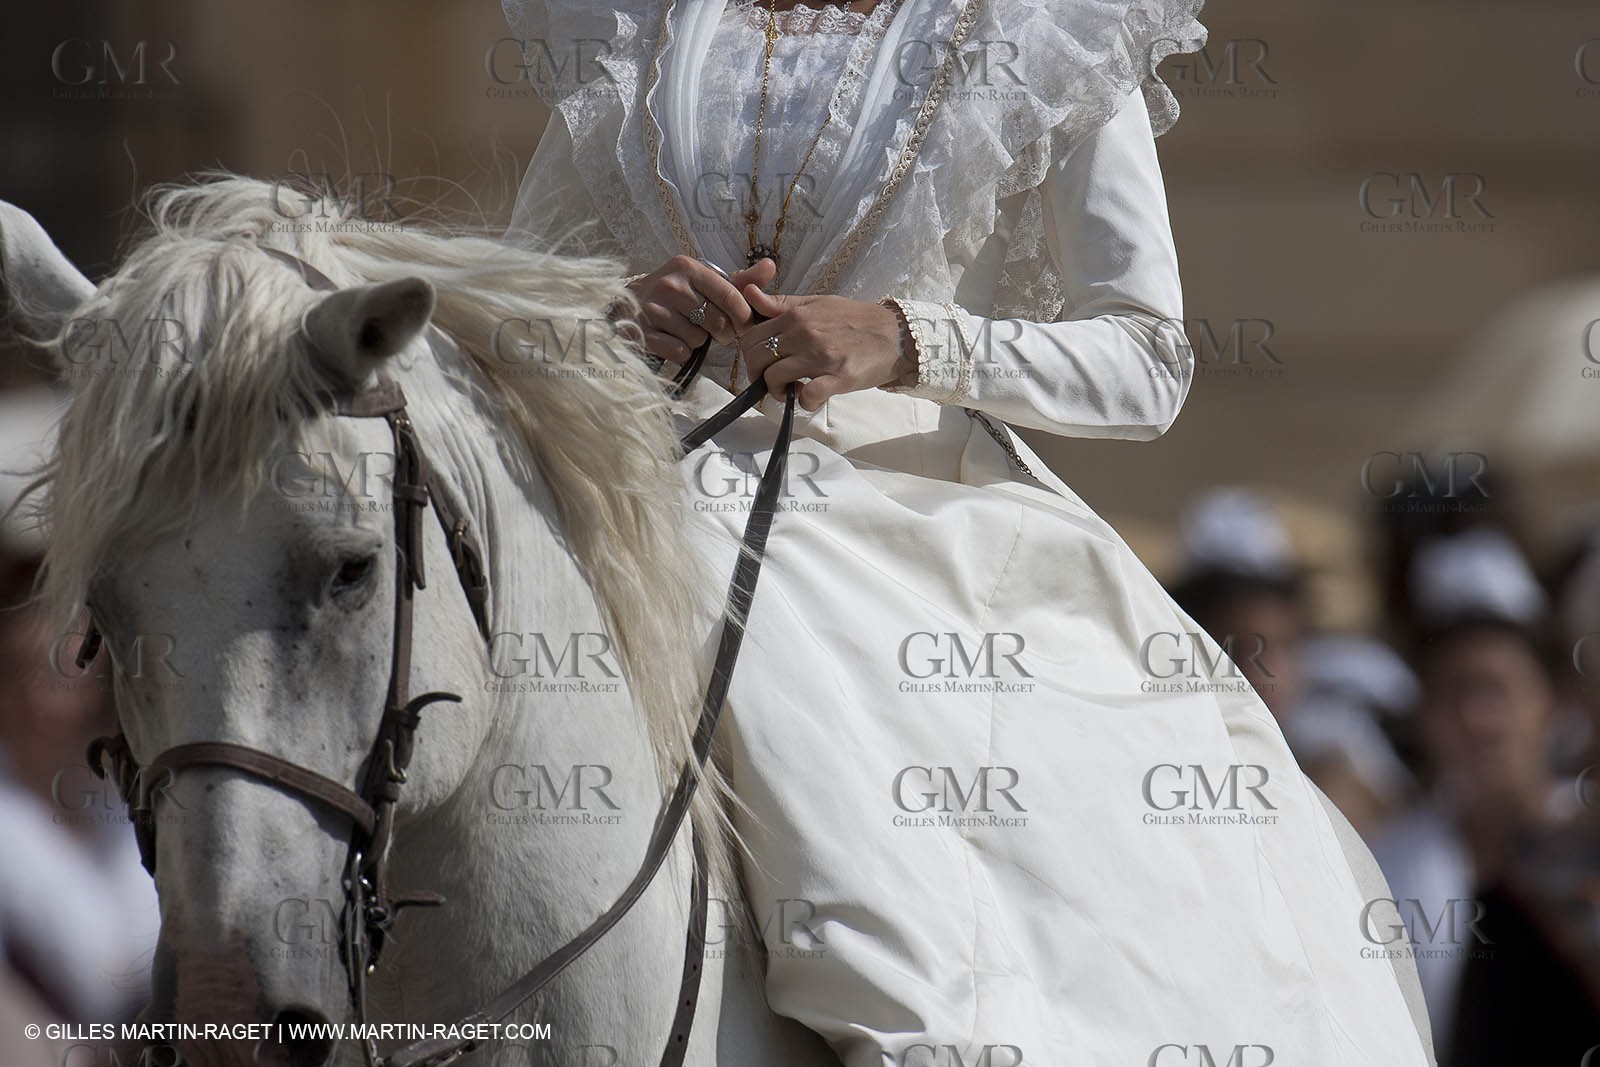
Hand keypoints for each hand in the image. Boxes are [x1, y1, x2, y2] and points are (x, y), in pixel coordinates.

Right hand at [626, 255, 777, 363]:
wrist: (627, 304)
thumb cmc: (676, 294)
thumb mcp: (705, 281)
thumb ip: (739, 279)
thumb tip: (770, 266)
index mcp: (688, 267)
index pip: (731, 296)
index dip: (743, 317)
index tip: (744, 326)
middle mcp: (669, 285)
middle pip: (717, 322)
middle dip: (722, 333)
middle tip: (714, 330)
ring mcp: (653, 309)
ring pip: (698, 340)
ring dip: (698, 342)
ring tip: (686, 330)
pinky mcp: (643, 332)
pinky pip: (680, 352)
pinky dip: (681, 352)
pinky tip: (673, 339)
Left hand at [737, 287, 909, 410]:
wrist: (895, 334)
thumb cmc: (856, 319)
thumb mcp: (817, 303)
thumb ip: (782, 304)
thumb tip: (749, 293)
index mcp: (797, 315)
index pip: (751, 337)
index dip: (750, 356)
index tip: (763, 365)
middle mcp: (805, 333)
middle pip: (757, 358)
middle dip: (758, 376)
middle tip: (774, 382)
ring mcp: (821, 355)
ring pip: (775, 378)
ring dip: (778, 392)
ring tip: (793, 392)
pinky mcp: (839, 376)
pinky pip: (808, 396)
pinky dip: (805, 403)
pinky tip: (811, 399)